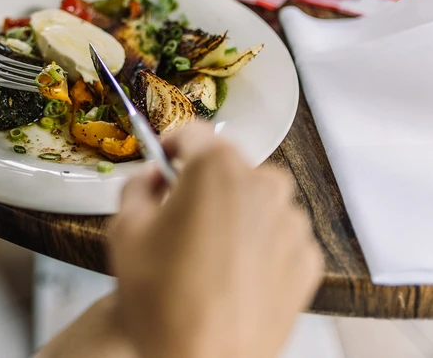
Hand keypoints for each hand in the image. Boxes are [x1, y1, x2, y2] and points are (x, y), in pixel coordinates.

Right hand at [109, 121, 323, 357]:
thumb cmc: (162, 300)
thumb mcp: (124, 230)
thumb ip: (137, 186)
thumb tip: (153, 177)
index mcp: (217, 168)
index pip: (193, 134)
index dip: (170, 145)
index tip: (163, 160)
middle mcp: (264, 185)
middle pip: (228, 167)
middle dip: (203, 184)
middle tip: (178, 219)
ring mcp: (292, 223)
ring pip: (256, 201)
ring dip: (233, 214)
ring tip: (205, 254)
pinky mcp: (308, 258)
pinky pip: (277, 236)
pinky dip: (257, 245)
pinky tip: (231, 275)